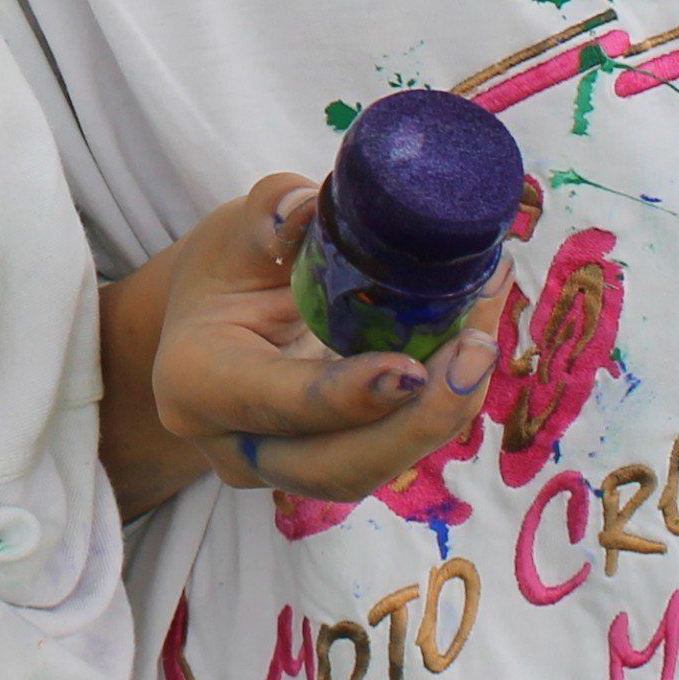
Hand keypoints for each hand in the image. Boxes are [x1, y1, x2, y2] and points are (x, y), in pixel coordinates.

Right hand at [151, 173, 509, 502]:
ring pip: (368, 472)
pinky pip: (385, 452)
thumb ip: (269, 214)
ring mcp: (278, 470)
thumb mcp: (235, 231)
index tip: (412, 368)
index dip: (347, 395)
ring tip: (483, 340)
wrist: (210, 322)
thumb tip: (308, 207)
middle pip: (334, 466)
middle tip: (476, 350)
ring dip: (438, 416)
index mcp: (195, 382)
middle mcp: (232, 443)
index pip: (275, 401)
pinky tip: (471, 347)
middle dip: (416, 422)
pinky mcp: (325, 469)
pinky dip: (434, 409)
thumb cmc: (223, 270)